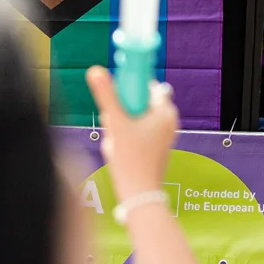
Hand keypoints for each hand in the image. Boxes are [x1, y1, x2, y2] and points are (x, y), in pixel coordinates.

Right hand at [86, 66, 179, 195]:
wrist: (138, 193)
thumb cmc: (131, 160)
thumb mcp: (116, 123)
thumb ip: (106, 95)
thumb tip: (95, 70)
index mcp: (166, 111)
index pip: (146, 85)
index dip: (129, 89)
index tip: (117, 100)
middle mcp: (168, 121)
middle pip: (137, 102)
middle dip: (121, 111)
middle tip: (115, 125)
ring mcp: (162, 134)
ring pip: (133, 118)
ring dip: (119, 125)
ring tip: (117, 141)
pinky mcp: (155, 146)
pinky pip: (134, 131)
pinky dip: (124, 136)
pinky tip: (119, 149)